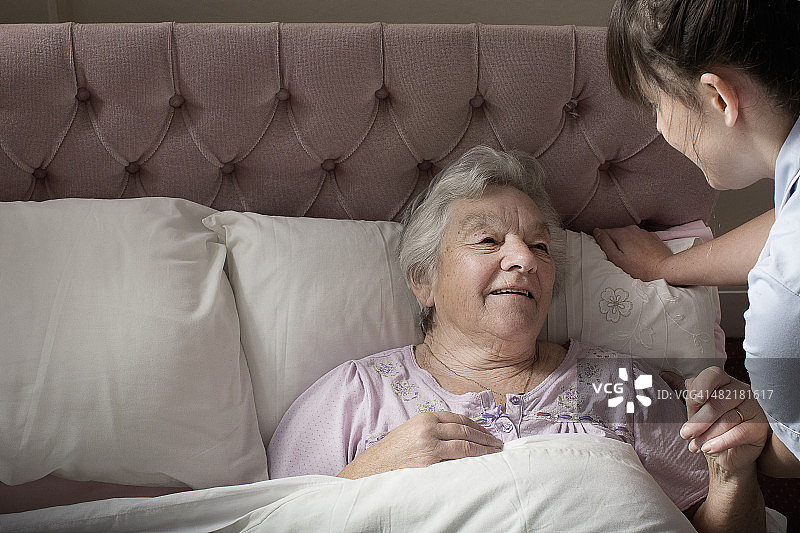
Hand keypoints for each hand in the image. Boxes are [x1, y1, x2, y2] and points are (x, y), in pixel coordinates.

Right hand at [337, 411, 503, 478]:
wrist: (372, 469)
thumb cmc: (392, 455)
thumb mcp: (411, 433)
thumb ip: (432, 430)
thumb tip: (459, 436)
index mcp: (424, 418)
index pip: (458, 418)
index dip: (477, 426)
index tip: (488, 433)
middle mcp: (428, 427)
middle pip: (465, 429)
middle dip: (485, 436)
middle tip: (498, 444)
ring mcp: (430, 444)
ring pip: (466, 443)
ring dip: (484, 448)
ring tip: (495, 453)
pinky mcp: (430, 461)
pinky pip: (459, 458)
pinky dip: (474, 459)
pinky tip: (482, 463)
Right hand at [593, 225, 671, 281]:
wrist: (665, 268)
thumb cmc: (639, 268)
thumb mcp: (617, 258)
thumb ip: (605, 243)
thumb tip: (596, 231)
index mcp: (621, 233)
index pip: (603, 232)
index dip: (601, 241)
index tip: (604, 252)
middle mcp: (632, 228)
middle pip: (616, 233)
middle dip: (614, 242)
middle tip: (616, 257)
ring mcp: (643, 232)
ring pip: (628, 235)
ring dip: (625, 243)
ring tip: (628, 256)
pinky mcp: (652, 236)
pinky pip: (638, 237)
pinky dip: (636, 243)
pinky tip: (639, 254)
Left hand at [680, 366, 768, 474]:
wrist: (727, 454)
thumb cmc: (710, 427)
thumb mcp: (695, 410)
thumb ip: (686, 393)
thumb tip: (664, 374)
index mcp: (724, 381)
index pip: (713, 375)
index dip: (701, 386)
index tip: (693, 401)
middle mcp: (742, 390)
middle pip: (718, 401)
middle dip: (698, 420)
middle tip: (685, 434)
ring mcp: (754, 407)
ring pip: (727, 419)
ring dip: (707, 435)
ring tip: (695, 446)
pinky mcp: (761, 427)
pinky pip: (738, 433)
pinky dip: (720, 442)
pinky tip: (708, 449)